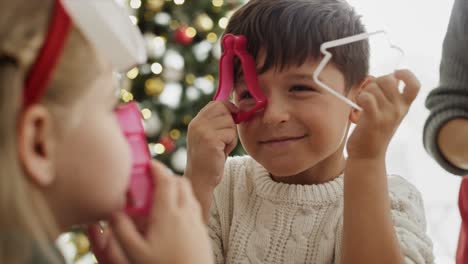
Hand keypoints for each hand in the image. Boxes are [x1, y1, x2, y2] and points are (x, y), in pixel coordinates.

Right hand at [88, 161, 212, 263]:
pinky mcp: (202, 231)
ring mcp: (196, 221)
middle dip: (166, 176)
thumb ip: (122, 230)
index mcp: (168, 214)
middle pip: (180, 182)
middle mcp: (186, 213)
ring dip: (176, 189)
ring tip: (159, 199)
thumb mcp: (135, 253)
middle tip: (151, 181)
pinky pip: (194, 207)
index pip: (166, 180)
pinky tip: (172, 217)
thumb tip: (113, 211)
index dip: (157, 168)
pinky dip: (183, 202)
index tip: (148, 164)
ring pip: (189, 193)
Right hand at [186, 100, 237, 188]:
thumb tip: (234, 106)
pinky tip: (222, 152)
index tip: (230, 122)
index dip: (227, 110)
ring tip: (222, 147)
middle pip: (224, 109)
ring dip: (231, 136)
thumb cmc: (210, 158)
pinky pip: (231, 134)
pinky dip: (231, 144)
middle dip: (230, 123)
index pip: (216, 103)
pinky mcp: (210, 140)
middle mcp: (197, 124)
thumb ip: (216, 122)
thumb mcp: (209, 136)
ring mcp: (202, 132)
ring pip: (230, 122)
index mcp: (196, 122)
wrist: (201, 179)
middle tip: (224, 139)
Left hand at [347, 69, 419, 159]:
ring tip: (361, 104)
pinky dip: (360, 98)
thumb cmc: (373, 132)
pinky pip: (367, 98)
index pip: (415, 85)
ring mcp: (388, 114)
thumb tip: (382, 78)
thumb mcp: (388, 114)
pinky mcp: (374, 120)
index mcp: (404, 107)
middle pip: (388, 79)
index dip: (406, 74)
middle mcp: (399, 109)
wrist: (367, 156)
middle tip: (367, 94)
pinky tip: (357, 107)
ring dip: (363, 92)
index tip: (395, 75)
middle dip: (374, 81)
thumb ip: (389, 97)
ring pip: (374, 87)